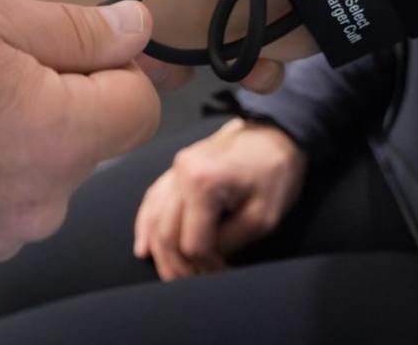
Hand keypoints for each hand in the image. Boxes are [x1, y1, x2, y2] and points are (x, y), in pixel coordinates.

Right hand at [0, 0, 158, 274]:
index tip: (82, 50)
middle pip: (91, 140)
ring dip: (24, 139)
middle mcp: (41, 202)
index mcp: (59, 138)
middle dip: (63, 99)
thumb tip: (137, 29)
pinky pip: (4, 205)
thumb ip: (77, 29)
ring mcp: (0, 234)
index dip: (119, 68)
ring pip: (46, 173)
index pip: (141, 108)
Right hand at [133, 118, 306, 280]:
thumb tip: (207, 261)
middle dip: (178, 268)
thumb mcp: (263, 216)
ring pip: (153, 220)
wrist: (273, 133)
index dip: (207, 266)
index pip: (192, 243)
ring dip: (160, 253)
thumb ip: (230, 241)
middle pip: (165, 235)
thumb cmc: (274, 172)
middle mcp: (180, 174)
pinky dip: (145, 225)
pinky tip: (142, 247)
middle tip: (196, 285)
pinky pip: (152, 200)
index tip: (225, 272)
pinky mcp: (175, 169)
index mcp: (202, 182)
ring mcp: (174, 169)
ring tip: (172, 277)